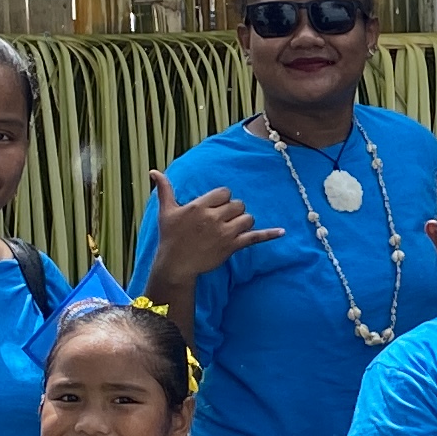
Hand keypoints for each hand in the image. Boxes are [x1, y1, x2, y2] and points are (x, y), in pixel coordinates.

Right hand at [143, 169, 275, 296]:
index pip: (224, 192)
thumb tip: (154, 171)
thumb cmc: (170, 237)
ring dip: (243, 222)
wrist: (176, 264)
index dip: (222, 199)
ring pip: (247, 218)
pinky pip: (255, 238)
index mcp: (200, 206)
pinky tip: (282, 232)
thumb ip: (164, 190)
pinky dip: (269, 235)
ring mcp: (224, 233)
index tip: (216, 207)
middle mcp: (213, 218)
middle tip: (223, 220)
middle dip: (233, 210)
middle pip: (238, 204)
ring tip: (232, 229)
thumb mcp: (166, 212)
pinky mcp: (232, 246)